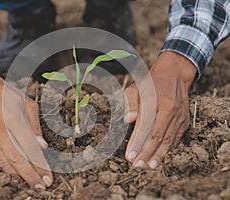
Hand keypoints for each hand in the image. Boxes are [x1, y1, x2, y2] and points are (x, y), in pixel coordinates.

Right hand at [0, 55, 52, 189]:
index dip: (40, 166)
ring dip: (19, 174)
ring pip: (3, 164)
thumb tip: (42, 147)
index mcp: (11, 119)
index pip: (29, 149)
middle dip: (31, 176)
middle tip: (42, 186)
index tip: (48, 178)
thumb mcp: (26, 103)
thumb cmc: (5, 94)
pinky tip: (15, 169)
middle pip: (16, 161)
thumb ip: (35, 126)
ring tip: (32, 180)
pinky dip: (5, 166)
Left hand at [124, 51, 196, 167]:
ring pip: (169, 140)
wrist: (174, 74)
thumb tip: (128, 120)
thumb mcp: (135, 88)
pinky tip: (160, 156)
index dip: (137, 144)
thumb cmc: (150, 83)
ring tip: (149, 166)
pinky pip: (176, 138)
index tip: (129, 156)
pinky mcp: (185, 121)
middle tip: (137, 165)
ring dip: (159, 155)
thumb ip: (130, 103)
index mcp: (157, 102)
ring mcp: (180, 116)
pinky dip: (168, 148)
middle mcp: (171, 111)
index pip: (146, 128)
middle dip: (147, 153)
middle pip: (158, 137)